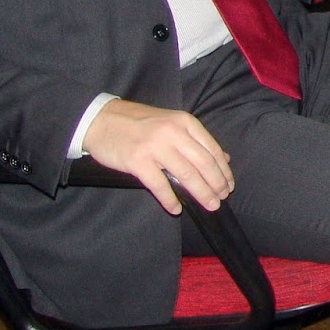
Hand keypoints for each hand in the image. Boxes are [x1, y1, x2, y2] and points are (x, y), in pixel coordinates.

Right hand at [81, 99, 233, 214]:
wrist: (101, 120)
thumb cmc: (139, 123)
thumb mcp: (172, 123)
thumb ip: (196, 140)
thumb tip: (224, 158)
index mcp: (185, 122)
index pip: (212, 149)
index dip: (223, 171)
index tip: (228, 185)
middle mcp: (174, 132)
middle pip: (203, 163)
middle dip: (216, 184)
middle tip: (221, 199)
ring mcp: (155, 146)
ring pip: (187, 174)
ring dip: (201, 193)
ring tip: (209, 205)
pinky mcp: (137, 160)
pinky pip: (159, 185)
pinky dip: (170, 199)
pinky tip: (176, 209)